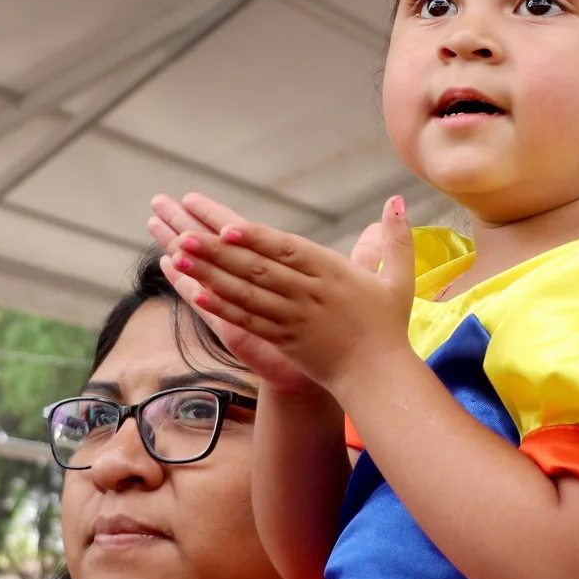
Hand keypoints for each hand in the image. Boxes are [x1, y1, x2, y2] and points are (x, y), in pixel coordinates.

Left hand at [168, 194, 414, 394]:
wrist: (378, 378)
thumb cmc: (387, 327)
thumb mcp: (400, 280)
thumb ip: (395, 239)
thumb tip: (397, 200)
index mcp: (332, 273)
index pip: (287, 250)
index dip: (256, 238)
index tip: (226, 226)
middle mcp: (308, 294)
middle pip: (257, 269)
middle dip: (217, 251)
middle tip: (184, 234)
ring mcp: (292, 319)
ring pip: (245, 293)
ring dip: (209, 274)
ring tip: (178, 256)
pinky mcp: (282, 340)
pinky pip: (247, 320)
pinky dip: (221, 307)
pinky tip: (195, 293)